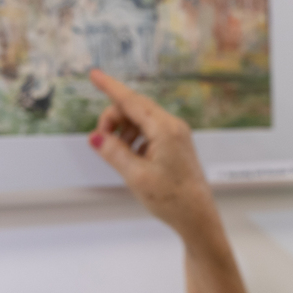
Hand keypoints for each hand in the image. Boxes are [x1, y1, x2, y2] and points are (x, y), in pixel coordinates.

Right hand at [87, 69, 218, 238]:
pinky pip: (149, 132)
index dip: (110, 87)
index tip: (94, 74)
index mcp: (165, 129)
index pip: (131, 101)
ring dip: (124, 132)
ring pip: (140, 120)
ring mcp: (176, 135)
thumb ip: (114, 152)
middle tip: (101, 141)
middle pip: (134, 109)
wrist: (197, 217)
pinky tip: (131, 159)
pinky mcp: (175, 144)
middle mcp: (173, 126)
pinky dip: (135, 140)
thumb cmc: (171, 199)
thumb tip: (95, 137)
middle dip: (113, 119)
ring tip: (118, 155)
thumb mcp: (136, 176)